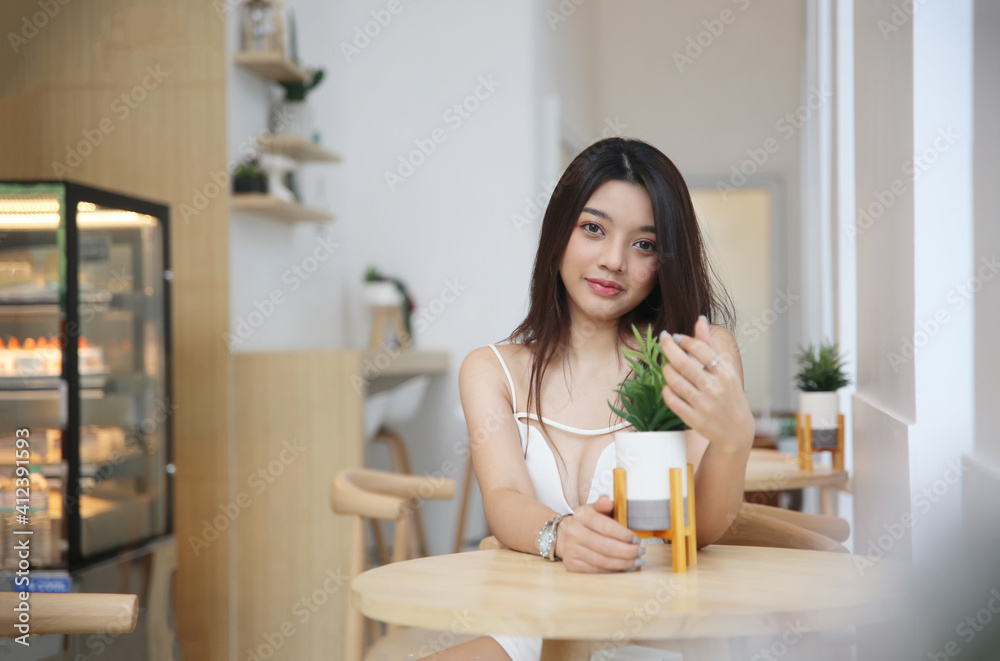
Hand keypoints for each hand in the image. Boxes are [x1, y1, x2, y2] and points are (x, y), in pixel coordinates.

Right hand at [554, 495, 643, 572]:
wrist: (563, 534)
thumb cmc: (586, 522)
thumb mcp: (593, 509)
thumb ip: (603, 505)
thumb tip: (607, 501)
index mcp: (582, 516)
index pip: (606, 527)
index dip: (624, 535)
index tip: (636, 540)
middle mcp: (574, 532)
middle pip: (605, 546)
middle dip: (627, 552)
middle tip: (640, 552)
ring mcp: (571, 549)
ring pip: (601, 561)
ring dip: (622, 563)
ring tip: (636, 562)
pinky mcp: (570, 563)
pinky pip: (595, 570)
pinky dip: (611, 570)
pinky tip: (623, 568)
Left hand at [659, 316, 753, 452]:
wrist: (736, 432)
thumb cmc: (728, 395)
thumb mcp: (725, 370)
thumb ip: (709, 345)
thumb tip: (700, 320)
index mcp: (725, 373)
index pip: (700, 349)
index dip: (683, 339)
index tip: (674, 336)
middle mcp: (716, 388)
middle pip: (682, 362)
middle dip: (667, 347)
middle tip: (662, 340)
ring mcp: (704, 405)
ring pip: (673, 380)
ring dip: (666, 369)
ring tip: (668, 366)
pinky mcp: (693, 419)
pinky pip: (670, 399)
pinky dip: (666, 389)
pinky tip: (669, 385)